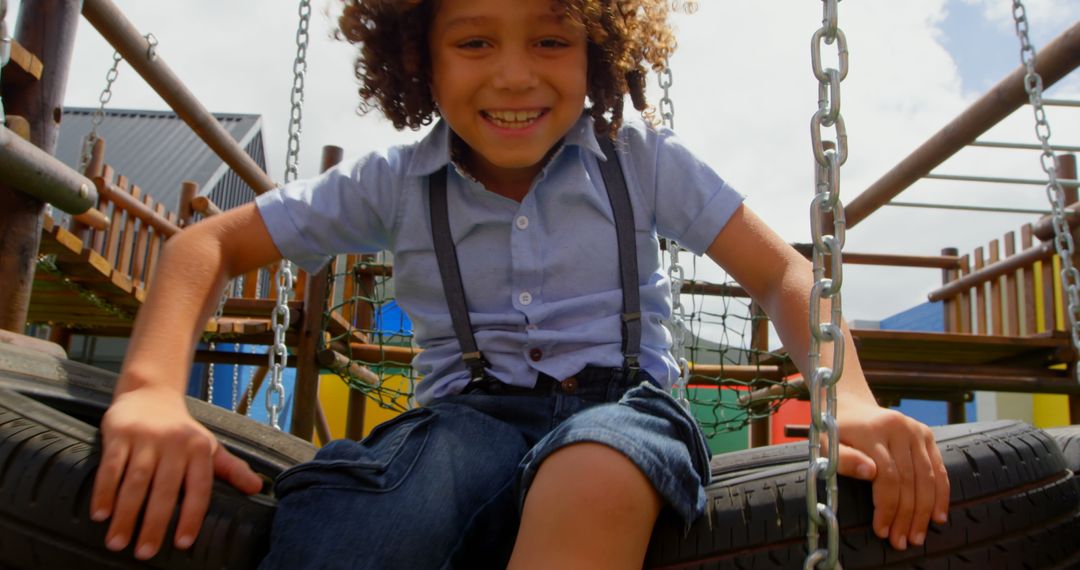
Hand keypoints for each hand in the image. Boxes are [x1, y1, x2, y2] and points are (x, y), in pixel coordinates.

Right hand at [90, 386, 262, 559]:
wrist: (151, 394)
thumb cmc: (181, 430)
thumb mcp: (209, 446)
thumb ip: (231, 469)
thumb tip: (257, 489)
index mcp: (199, 449)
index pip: (198, 488)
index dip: (191, 516)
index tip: (182, 543)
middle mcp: (174, 443)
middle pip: (164, 490)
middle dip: (154, 524)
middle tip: (144, 552)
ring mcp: (146, 438)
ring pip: (135, 481)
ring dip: (126, 515)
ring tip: (117, 543)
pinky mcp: (120, 434)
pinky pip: (111, 467)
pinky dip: (104, 491)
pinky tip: (100, 514)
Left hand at [833, 401, 949, 550]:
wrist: (851, 406)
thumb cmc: (835, 432)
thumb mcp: (827, 445)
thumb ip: (845, 460)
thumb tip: (869, 473)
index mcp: (872, 431)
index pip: (887, 476)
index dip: (887, 507)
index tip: (881, 531)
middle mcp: (899, 428)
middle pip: (909, 480)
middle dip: (907, 516)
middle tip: (902, 541)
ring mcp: (916, 430)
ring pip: (927, 478)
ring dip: (924, 512)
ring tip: (917, 536)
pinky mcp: (927, 434)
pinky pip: (939, 469)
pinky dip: (940, 495)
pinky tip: (937, 517)